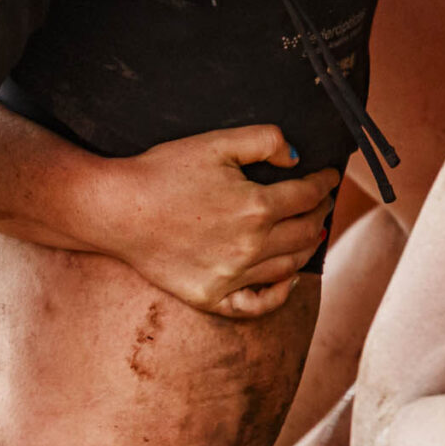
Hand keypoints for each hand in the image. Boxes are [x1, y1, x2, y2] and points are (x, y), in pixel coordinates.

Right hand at [81, 125, 336, 318]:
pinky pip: (257, 305)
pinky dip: (279, 294)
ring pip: (290, 266)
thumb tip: (297, 158)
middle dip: (320, 211)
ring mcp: (232, 277)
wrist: (116, 210)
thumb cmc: (162, 172)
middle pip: (306, 230)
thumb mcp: (215, 143)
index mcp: (257, 206)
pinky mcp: (211, 297)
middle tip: (321, 201)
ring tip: (309, 232)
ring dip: (307, 246)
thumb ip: (263, 140)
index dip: (325, 182)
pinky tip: (287, 279)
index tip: (328, 175)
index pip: (309, 194)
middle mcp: (251, 246)